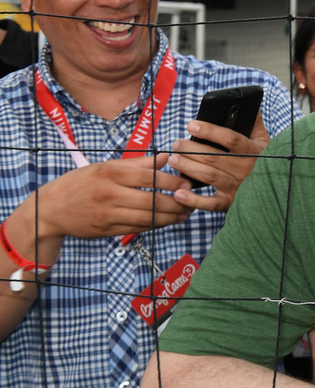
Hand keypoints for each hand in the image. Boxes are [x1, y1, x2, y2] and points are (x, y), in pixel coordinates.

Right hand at [35, 152, 192, 239]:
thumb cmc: (80, 183)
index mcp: (110, 173)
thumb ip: (138, 164)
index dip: (172, 182)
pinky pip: (138, 228)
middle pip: (152, 200)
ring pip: (148, 218)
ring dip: (170, 217)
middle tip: (191, 200)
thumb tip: (166, 157)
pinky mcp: (107, 230)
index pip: (150, 177)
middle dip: (177, 202)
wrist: (50, 210)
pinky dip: (155, 225)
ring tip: (185, 213)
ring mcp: (108, 215)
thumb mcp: (105, 167)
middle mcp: (110, 194)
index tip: (187, 182)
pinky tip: (167, 221)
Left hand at [170, 112, 269, 211]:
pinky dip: (193, 200)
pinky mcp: (231, 203)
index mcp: (254, 151)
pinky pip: (210, 204)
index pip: (231, 139)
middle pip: (214, 158)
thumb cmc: (266, 161)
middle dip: (191, 150)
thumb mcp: (265, 141)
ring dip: (188, 168)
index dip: (210, 131)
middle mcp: (246, 169)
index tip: (191, 125)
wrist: (279, 189)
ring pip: (209, 176)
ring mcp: (238, 187)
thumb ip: (255, 123)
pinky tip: (179, 193)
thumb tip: (250, 104)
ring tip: (173, 160)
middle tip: (176, 144)